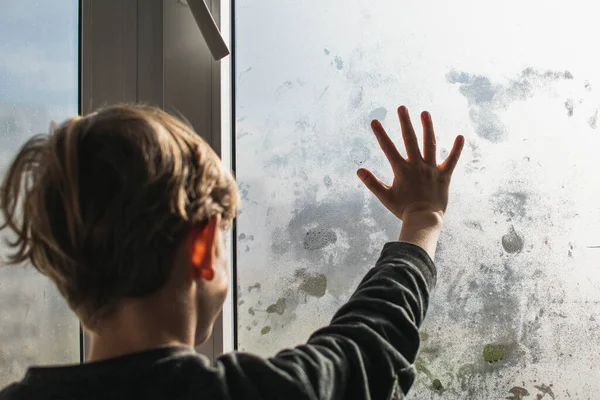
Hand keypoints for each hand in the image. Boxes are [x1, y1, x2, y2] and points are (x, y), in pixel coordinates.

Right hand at [357, 106, 463, 220]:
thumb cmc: (403, 210)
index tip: (374, 121)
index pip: (388, 148)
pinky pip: (452, 160)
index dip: (381, 134)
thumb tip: (358, 170)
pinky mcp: (444, 176)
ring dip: (427, 128)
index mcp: (402, 170)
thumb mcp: (385, 197)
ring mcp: (431, 169)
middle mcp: (417, 166)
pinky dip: (456, 149)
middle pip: (410, 140)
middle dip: (405, 123)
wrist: (424, 219)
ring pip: (430, 144)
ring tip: (425, 113)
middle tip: (401, 108)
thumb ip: (372, 182)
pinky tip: (460, 136)